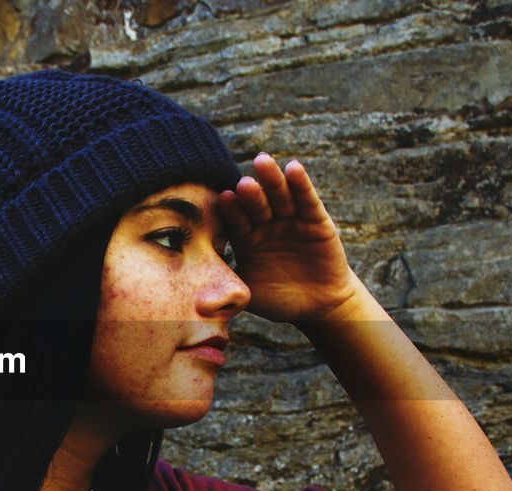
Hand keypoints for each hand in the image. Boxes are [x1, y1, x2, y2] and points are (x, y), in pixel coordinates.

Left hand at [218, 153, 358, 324]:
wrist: (316, 307)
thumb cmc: (278, 300)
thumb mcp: (248, 292)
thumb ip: (227, 285)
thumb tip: (195, 292)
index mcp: (246, 237)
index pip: (236, 220)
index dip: (231, 211)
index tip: (222, 200)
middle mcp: (266, 223)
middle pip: (256, 202)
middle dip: (249, 193)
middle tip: (242, 183)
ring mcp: (290, 219)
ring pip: (279, 195)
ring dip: (271, 179)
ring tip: (262, 162)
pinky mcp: (315, 220)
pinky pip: (306, 200)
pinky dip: (301, 184)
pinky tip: (293, 168)